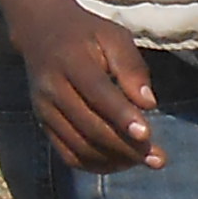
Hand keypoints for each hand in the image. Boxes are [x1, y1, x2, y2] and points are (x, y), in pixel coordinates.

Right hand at [17, 0, 165, 170]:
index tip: (147, 136)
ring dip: (113, 160)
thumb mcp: (113, 36)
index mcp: (70, 61)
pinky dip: (95, 165)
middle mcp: (52, 89)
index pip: (97, 93)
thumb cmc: (87, 34)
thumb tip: (148, 104)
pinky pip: (68, 155)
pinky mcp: (44, 125)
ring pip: (79, 147)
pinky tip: (119, 162)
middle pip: (90, 126)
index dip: (122, 116)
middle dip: (125, 147)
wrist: (40, 33)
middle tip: (156, 159)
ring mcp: (45, 110)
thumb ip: (131, 66)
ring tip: (142, 160)